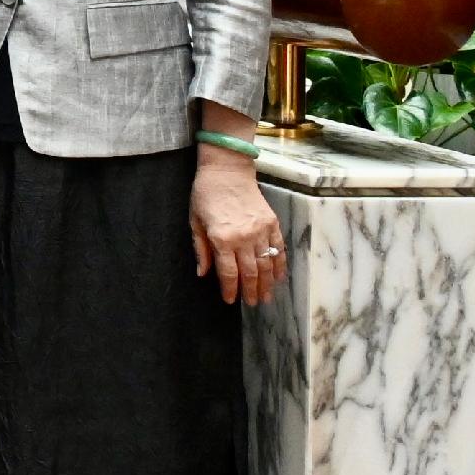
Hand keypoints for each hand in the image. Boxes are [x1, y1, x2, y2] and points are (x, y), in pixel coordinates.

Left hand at [192, 147, 285, 303]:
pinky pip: (279, 248)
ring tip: (267, 296)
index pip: (228, 272)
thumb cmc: (205, 195)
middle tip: (254, 304)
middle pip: (250, 272)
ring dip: (267, 283)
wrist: (227, 171)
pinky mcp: (272, 223)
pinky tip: (279, 277)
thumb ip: (201, 249)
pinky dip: (280, 264)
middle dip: (252, 291)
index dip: (230, 290)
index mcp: (222, 239)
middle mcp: (243, 237)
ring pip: (266, 264)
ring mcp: (260, 230)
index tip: (231, 301)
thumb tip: (203, 274)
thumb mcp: (195, 222)